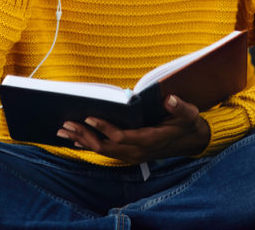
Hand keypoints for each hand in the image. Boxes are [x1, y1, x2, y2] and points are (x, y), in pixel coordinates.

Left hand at [56, 95, 210, 163]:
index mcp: (149, 140)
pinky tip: (76, 140)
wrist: (192, 142)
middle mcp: (138, 151)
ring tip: (63, 131)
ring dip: (83, 141)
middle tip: (65, 124)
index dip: (104, 128)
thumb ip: (180, 107)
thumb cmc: (187, 124)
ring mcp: (133, 155)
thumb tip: (170, 99)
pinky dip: (90, 145)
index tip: (89, 116)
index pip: (121, 137)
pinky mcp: (130, 155)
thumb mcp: (189, 114)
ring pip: (103, 151)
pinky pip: (106, 153)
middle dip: (84, 135)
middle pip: (105, 147)